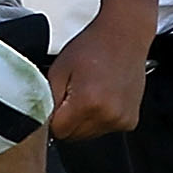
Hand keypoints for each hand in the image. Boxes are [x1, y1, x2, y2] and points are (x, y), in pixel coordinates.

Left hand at [47, 4, 151, 138]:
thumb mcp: (59, 69)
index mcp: (88, 103)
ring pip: (88, 135)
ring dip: (83, 120)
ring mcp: (121, 120)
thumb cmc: (92, 47)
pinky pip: (105, 129)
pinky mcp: (130, 121)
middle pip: (73, 137)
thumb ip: (48, 99)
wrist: (124, 35)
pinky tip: (101, 97)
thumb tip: (42, 120)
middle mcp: (108, 115)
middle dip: (67, 120)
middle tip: (72, 94)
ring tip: (88, 92)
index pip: (58, 131)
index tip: (55, 104)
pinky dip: (99, 118)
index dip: (52, 119)